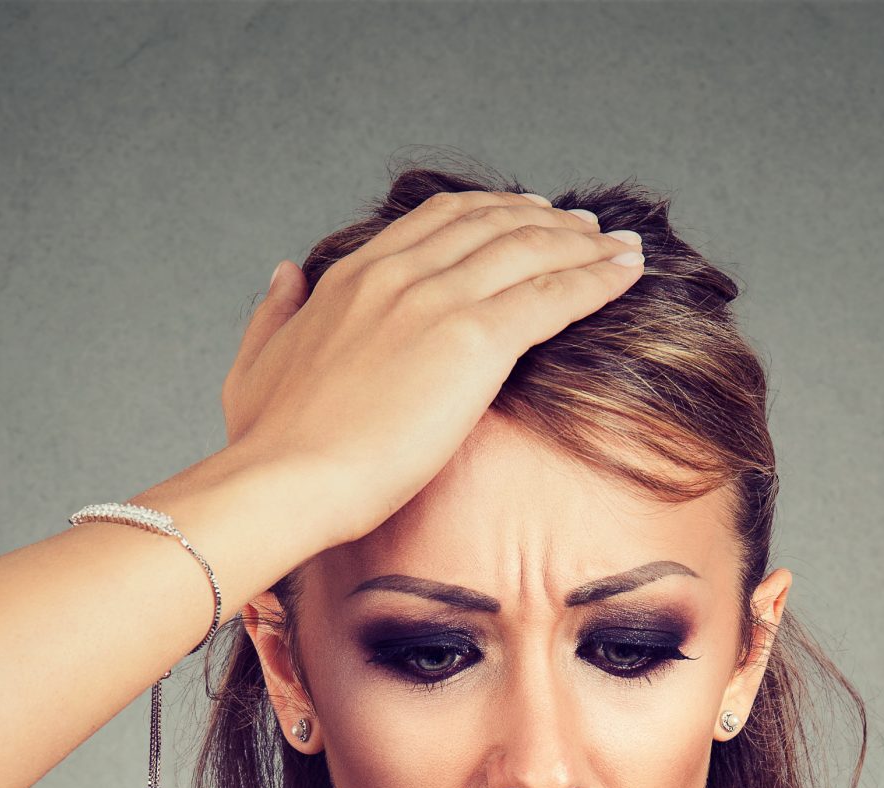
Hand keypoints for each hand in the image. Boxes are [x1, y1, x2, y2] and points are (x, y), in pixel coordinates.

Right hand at [215, 188, 645, 547]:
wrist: (286, 479)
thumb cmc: (270, 443)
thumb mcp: (255, 363)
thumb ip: (274, 312)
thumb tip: (285, 274)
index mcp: (354, 275)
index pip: (439, 221)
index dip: (492, 213)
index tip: (525, 216)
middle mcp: (400, 274)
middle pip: (494, 223)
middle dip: (547, 220)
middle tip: (586, 227)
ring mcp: (438, 300)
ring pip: (532, 250)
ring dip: (585, 244)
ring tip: (621, 246)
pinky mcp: (474, 340)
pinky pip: (553, 295)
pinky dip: (598, 278)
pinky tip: (628, 273)